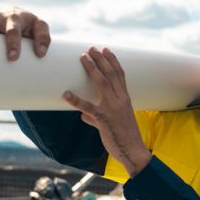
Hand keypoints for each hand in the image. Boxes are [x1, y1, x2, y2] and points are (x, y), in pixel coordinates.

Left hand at [63, 46, 151, 176]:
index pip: (120, 74)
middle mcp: (121, 100)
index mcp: (125, 99)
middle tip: (91, 47)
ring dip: (92, 68)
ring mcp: (113, 109)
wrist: (133, 151)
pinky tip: (65, 94)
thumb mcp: (113, 122)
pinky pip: (88, 108)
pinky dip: (76, 100)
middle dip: (101, 59)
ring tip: (83, 57)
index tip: (106, 49)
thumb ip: (96, 116)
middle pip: (111, 74)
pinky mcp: (104, 120)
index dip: (113, 61)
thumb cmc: (124, 137)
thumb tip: (83, 115)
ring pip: (102, 83)